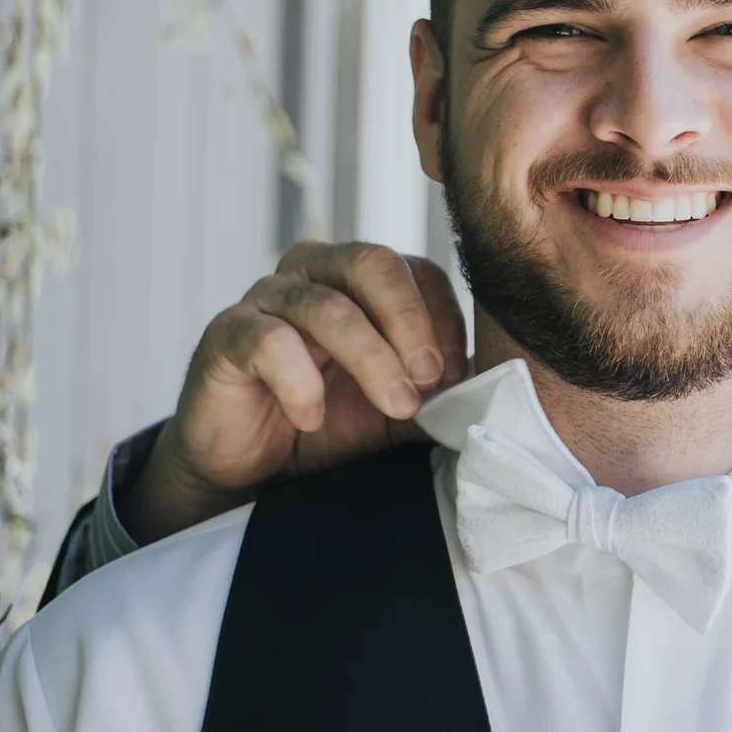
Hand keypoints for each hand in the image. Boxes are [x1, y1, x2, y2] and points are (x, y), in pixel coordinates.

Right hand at [122, 242, 470, 541]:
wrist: (250, 470)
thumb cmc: (328, 425)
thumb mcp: (398, 412)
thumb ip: (443, 394)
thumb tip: (504, 388)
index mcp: (361, 282)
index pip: (418, 271)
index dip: (445, 321)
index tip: (456, 378)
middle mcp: (314, 273)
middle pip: (373, 261)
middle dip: (411, 322)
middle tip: (430, 379)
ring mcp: (267, 299)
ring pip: (326, 304)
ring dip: (370, 358)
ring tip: (394, 406)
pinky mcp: (227, 334)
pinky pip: (269, 340)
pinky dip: (300, 382)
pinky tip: (311, 418)